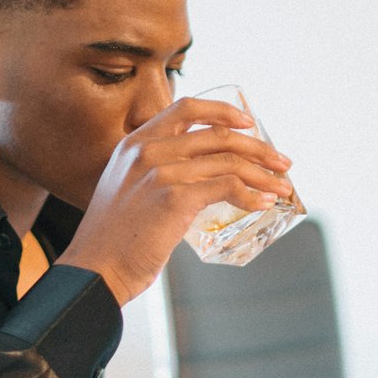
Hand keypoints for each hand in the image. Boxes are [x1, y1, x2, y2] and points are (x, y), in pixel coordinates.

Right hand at [58, 96, 294, 305]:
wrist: (95, 269)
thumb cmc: (114, 239)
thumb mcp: (127, 188)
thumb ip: (155, 172)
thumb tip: (201, 175)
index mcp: (135, 143)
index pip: (186, 108)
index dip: (223, 111)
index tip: (249, 123)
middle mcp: (147, 150)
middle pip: (217, 134)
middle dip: (257, 146)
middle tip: (281, 161)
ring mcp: (160, 172)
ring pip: (228, 160)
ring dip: (263, 173)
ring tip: (282, 187)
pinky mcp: (173, 197)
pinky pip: (227, 187)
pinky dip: (252, 195)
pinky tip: (263, 204)